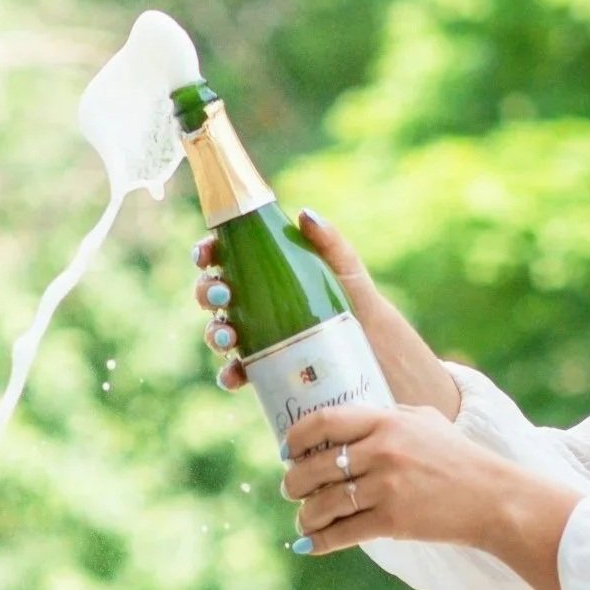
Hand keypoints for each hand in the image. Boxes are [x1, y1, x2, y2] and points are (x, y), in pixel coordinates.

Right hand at [191, 209, 462, 418]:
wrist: (381, 358)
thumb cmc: (361, 310)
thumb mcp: (349, 274)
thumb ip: (331, 245)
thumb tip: (304, 214)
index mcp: (267, 275)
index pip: (227, 257)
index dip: (208, 253)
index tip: (208, 255)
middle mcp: (256, 305)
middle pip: (216, 294)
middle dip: (209, 292)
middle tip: (223, 295)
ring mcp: (258, 339)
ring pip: (220, 332)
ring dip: (213, 333)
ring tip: (227, 337)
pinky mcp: (266, 371)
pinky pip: (237, 373)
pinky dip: (228, 375)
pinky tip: (234, 375)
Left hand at [281, 403, 582, 577]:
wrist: (493, 498)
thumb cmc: (459, 458)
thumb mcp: (426, 421)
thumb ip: (387, 415)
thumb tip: (347, 423)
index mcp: (387, 421)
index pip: (322, 422)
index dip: (295, 438)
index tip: (287, 451)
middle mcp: (382, 451)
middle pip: (313, 467)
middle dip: (293, 483)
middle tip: (292, 489)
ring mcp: (386, 487)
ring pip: (322, 505)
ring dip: (304, 516)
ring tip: (304, 520)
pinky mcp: (392, 521)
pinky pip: (341, 533)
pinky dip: (319, 542)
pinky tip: (310, 545)